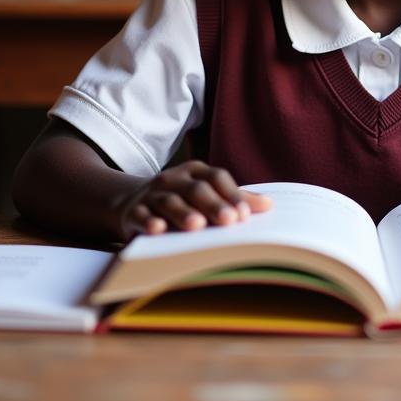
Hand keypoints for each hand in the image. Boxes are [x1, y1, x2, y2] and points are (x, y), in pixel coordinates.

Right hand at [117, 161, 271, 239]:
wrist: (131, 201)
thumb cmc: (181, 200)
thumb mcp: (206, 194)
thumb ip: (235, 199)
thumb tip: (269, 205)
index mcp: (195, 171)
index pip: (217, 178)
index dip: (232, 194)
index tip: (245, 214)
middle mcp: (174, 178)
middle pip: (196, 189)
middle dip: (214, 205)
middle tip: (229, 221)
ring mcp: (152, 193)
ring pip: (169, 201)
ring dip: (183, 213)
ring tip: (197, 225)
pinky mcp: (133, 211)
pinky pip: (141, 215)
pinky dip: (148, 221)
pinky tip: (158, 230)